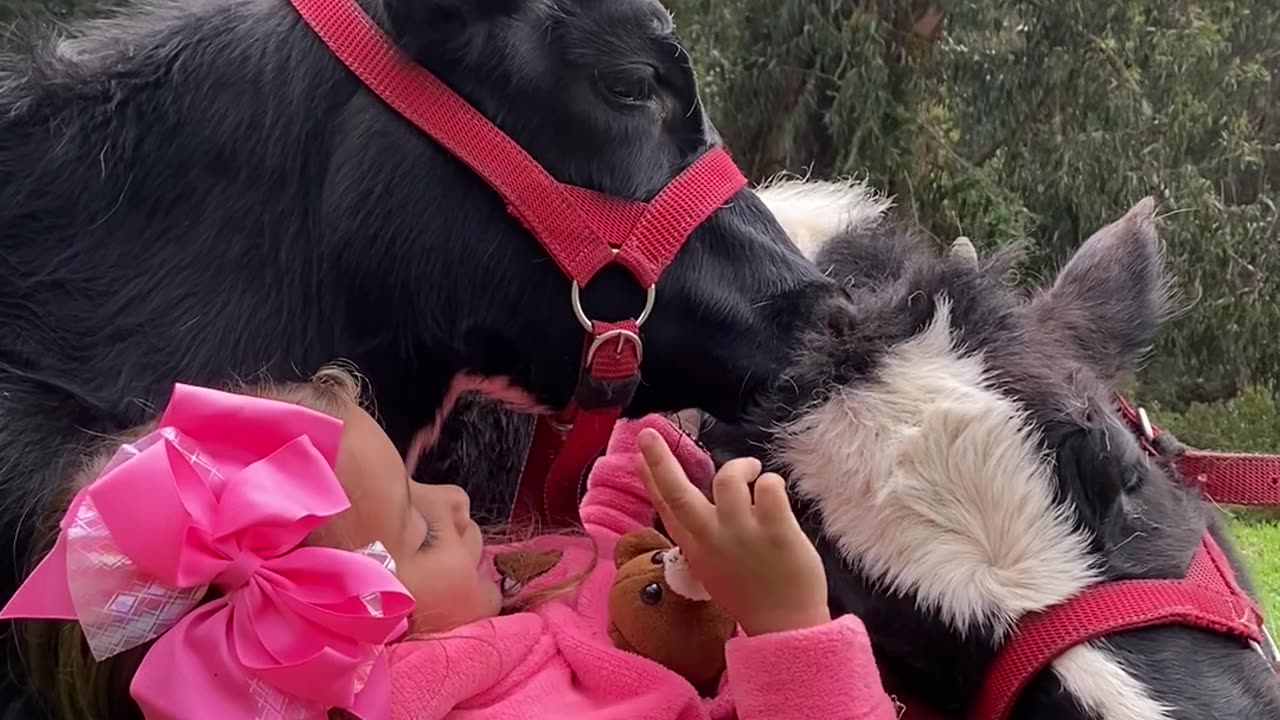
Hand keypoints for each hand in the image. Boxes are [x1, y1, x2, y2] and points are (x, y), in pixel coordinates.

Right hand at [634, 428, 830, 636]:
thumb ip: (701, 535)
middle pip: (678, 493)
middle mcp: (712, 538)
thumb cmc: (750, 593)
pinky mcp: (775, 530)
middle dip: (661, 462)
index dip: (650, 480)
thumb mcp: (712, 566)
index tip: (638, 457)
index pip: (666, 508)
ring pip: (729, 478)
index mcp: (695, 548)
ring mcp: (742, 533)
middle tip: (647, 435)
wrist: (784, 627)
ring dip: (742, 467)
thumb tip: (696, 503)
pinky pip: (769, 485)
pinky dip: (772, 482)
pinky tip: (776, 496)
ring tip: (752, 472)